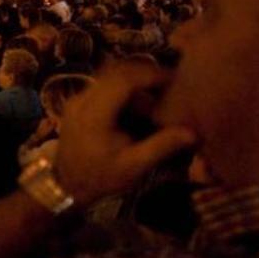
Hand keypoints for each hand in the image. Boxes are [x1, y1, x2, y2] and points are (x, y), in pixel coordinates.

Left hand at [54, 64, 196, 205]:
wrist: (66, 185)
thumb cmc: (100, 177)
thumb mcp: (134, 166)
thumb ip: (161, 146)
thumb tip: (192, 132)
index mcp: (94, 113)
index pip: (124, 79)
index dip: (150, 74)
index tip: (174, 79)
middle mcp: (82, 99)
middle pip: (116, 72)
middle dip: (144, 74)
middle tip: (169, 85)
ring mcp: (77, 99)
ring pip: (108, 76)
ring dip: (134, 81)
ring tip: (157, 96)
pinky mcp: (77, 103)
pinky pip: (102, 85)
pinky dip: (123, 89)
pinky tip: (138, 106)